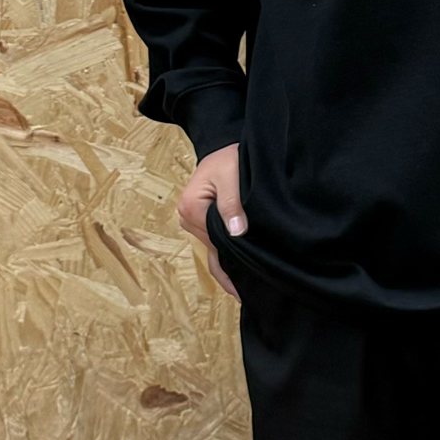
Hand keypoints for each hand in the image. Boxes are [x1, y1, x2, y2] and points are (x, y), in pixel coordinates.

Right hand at [178, 142, 243, 297]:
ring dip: (230, 266)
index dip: (234, 259)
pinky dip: (228, 258)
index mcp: (191, 207)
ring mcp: (194, 221)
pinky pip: (215, 244)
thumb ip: (232, 203)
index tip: (252, 277)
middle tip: (252, 293)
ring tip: (248, 289)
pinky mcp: (203, 221)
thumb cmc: (229, 157)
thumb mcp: (231, 174)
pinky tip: (239, 277)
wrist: (226, 146)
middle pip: (213, 250)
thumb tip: (236, 233)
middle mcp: (187, 218)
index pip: (215, 241)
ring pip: (214, 250)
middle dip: (231, 270)